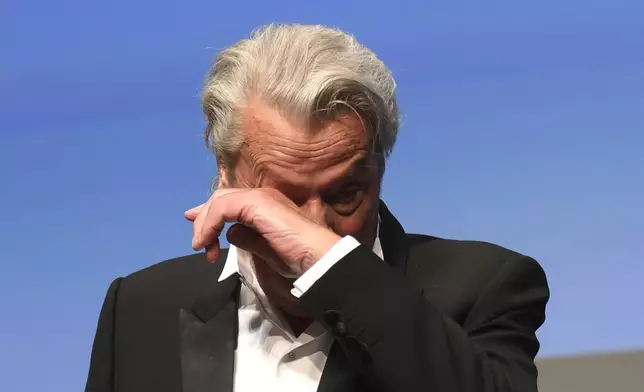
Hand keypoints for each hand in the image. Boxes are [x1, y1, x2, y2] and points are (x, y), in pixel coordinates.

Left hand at [184, 188, 341, 277]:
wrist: (317, 257)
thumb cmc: (299, 257)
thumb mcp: (265, 251)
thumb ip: (247, 239)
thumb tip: (230, 234)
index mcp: (266, 205)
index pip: (231, 202)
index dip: (211, 215)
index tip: (200, 235)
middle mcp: (262, 195)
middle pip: (221, 198)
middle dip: (203, 219)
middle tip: (197, 243)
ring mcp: (260, 197)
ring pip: (219, 200)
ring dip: (205, 224)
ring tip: (202, 247)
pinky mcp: (257, 203)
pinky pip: (223, 208)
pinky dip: (210, 224)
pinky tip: (208, 242)